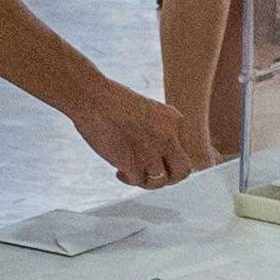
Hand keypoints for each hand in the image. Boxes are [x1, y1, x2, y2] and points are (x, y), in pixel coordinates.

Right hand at [68, 73, 204, 188]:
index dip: (173, 159)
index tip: (160, 160)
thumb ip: (161, 130)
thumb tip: (162, 158)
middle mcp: (168, 137)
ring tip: (132, 172)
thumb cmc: (113, 101)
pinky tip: (119, 171)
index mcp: (175, 120)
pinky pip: (138, 182)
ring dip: (146, 180)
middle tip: (154, 174)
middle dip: (170, 177)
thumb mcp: (150, 110)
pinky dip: (128, 179)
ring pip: (160, 181)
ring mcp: (152, 152)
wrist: (92, 97)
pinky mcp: (133, 163)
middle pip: (182, 171)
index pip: (187, 151)